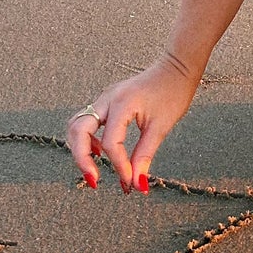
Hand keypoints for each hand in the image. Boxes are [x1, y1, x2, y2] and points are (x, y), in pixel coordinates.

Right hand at [66, 52, 197, 192]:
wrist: (176, 68)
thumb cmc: (172, 92)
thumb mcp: (161, 127)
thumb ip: (144, 155)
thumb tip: (137, 184)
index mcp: (123, 103)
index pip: (112, 142)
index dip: (119, 166)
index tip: (130, 184)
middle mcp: (108, 99)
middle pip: (79, 130)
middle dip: (82, 158)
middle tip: (94, 181)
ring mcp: (105, 98)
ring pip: (77, 124)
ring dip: (81, 148)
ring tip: (96, 167)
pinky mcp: (106, 101)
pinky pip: (86, 121)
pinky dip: (87, 139)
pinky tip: (102, 151)